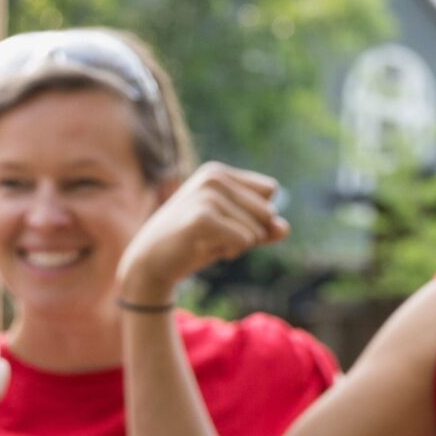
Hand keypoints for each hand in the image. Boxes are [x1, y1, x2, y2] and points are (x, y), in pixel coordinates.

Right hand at [119, 162, 287, 304]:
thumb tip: (285, 228)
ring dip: (238, 245)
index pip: (270, 190)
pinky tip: (206, 249)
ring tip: (207, 242)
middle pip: (267, 211)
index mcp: (219, 172)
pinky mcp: (202, 217)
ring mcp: (207, 195)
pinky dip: (232, 251)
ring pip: (257, 229)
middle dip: (249, 232)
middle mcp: (213, 176)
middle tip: (215, 237)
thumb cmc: (193, 244)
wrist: (151, 263)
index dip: (256, 215)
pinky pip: (245, 240)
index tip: (224, 223)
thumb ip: (263, 229)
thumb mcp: (234, 233)